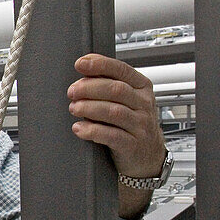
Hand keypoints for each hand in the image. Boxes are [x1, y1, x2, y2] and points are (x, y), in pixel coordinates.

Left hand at [67, 54, 166, 217]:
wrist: (147, 155)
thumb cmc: (132, 123)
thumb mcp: (126, 100)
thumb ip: (108, 85)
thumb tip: (83, 69)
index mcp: (141, 87)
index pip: (121, 70)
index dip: (100, 65)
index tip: (80, 64)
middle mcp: (143, 104)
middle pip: (116, 90)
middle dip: (90, 88)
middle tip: (72, 91)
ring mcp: (140, 125)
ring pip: (114, 112)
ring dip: (89, 108)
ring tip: (74, 108)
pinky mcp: (132, 145)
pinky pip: (112, 136)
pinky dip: (93, 131)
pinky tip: (79, 128)